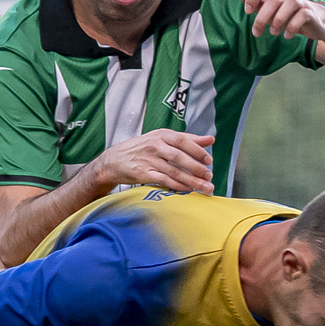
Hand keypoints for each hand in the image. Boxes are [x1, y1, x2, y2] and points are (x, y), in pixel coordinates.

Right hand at [90, 130, 214, 196]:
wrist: (114, 160)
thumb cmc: (142, 149)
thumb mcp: (162, 139)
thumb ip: (187, 139)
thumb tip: (210, 139)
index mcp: (161, 135)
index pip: (183, 140)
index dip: (197, 150)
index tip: (209, 160)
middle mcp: (155, 146)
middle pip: (179, 157)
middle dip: (196, 168)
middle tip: (209, 176)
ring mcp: (148, 160)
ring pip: (173, 171)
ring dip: (191, 180)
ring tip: (204, 187)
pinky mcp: (143, 173)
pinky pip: (163, 180)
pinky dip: (177, 185)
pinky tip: (187, 189)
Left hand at [243, 0, 324, 40]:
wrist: (317, 23)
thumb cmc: (289, 16)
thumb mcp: (270, 11)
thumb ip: (256, 2)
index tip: (247, 11)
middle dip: (262, 17)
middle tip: (256, 32)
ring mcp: (300, 2)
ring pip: (288, 5)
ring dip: (277, 21)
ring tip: (274, 33)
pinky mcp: (310, 13)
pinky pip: (301, 16)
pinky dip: (292, 28)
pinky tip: (287, 36)